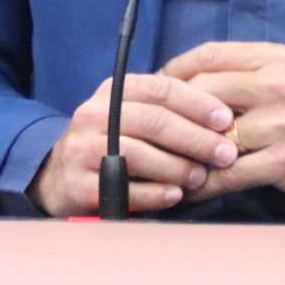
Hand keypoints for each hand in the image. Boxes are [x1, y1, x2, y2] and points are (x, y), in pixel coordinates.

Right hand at [30, 73, 238, 216]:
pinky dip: (154, 193)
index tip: (226, 119)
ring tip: (200, 177)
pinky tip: (175, 195)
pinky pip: (123, 188)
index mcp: (113, 90)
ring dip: (176, 167)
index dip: (197, 103)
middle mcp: (94, 113)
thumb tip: (221, 116)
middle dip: (195, 138)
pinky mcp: (77, 182)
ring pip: (139, 154)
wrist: (58, 173)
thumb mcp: (130, 113)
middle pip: (153, 121)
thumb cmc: (109, 140)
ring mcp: (82, 148)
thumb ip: (165, 109)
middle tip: (225, 154)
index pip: (161, 88)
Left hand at [161, 41, 284, 205]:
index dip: (176, 70)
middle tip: (155, 127)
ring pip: (213, 134)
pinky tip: (189, 189)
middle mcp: (278, 86)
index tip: (157, 86)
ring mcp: (282, 124)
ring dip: (184, 150)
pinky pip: (231, 174)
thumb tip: (197, 79)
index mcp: (277, 58)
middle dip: (173, 111)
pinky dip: (204, 184)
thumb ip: (250, 71)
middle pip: (204, 91)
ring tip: (163, 161)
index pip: (211, 55)